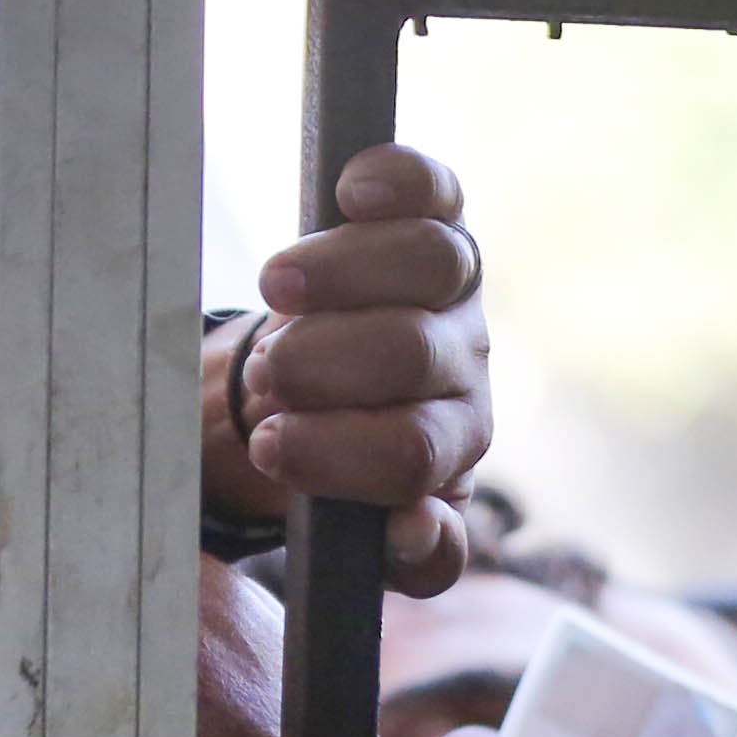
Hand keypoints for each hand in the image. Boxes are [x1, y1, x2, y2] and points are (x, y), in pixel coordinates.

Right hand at [220, 145, 496, 593]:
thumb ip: (403, 555)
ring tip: (279, 292)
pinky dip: (395, 182)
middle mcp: (464, 364)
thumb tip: (414, 531)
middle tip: (272, 378)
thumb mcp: (368, 532)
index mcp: (450, 444)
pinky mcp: (436, 216)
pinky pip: (433, 187)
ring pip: (434, 263)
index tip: (273, 447)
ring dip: (343, 273)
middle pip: (413, 351)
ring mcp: (455, 287)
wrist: (318, 392)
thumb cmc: (334, 457)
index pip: (411, 452)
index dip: (336, 449)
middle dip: (324, 363)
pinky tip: (349, 195)